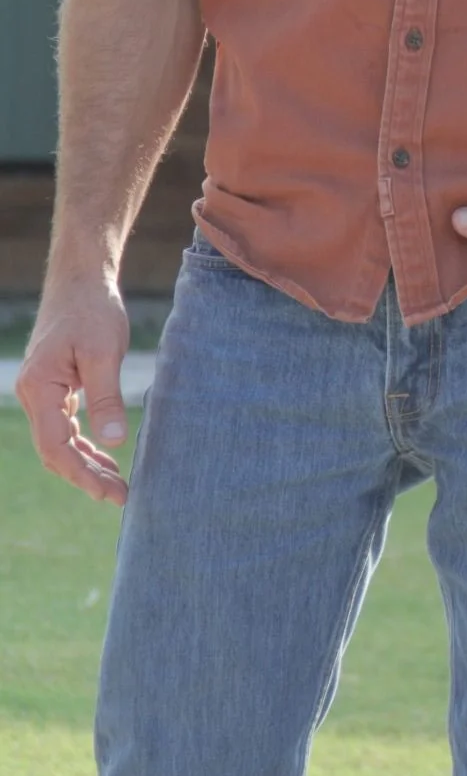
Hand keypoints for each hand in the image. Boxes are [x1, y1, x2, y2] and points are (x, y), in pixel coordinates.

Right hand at [17, 279, 132, 505]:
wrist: (82, 278)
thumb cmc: (92, 309)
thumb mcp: (104, 352)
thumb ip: (106, 397)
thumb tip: (114, 442)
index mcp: (39, 388)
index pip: (55, 447)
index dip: (81, 474)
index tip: (111, 492)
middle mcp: (34, 394)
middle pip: (55, 451)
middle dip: (87, 476)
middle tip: (122, 497)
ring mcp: (42, 392)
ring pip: (60, 441)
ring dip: (87, 464)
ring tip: (118, 485)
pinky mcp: (56, 387)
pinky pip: (65, 427)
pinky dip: (85, 444)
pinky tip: (106, 456)